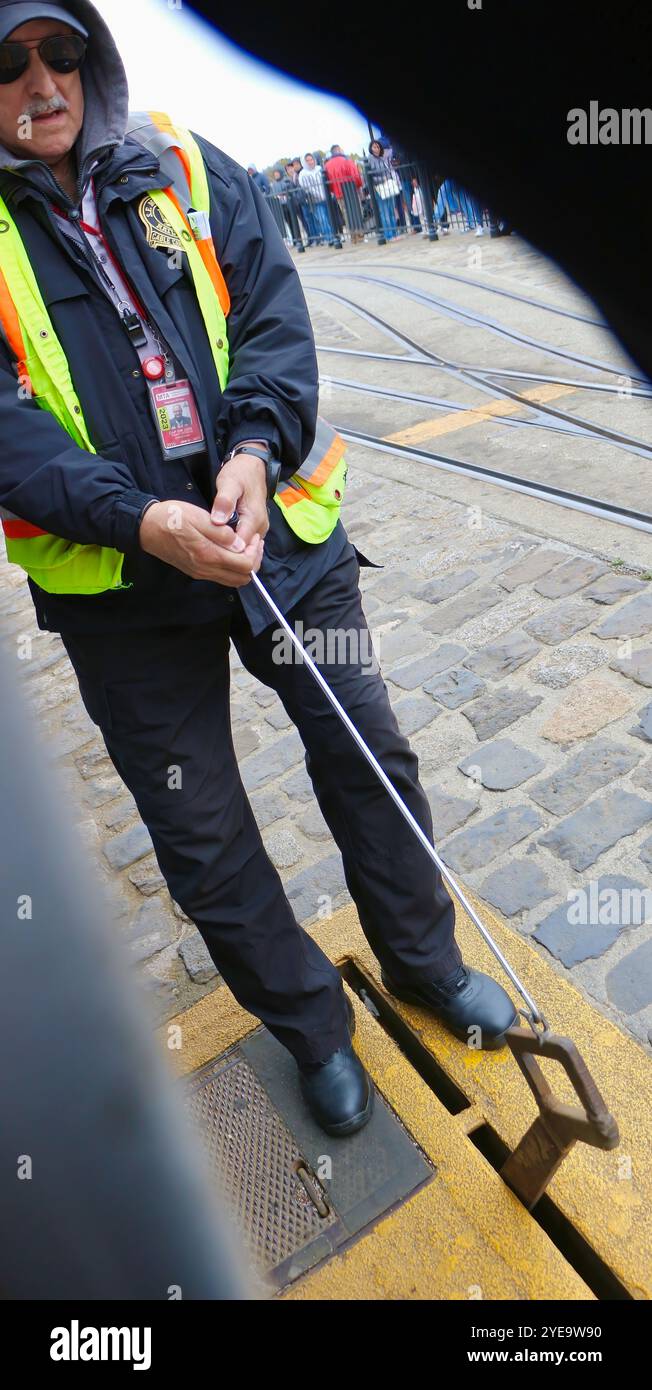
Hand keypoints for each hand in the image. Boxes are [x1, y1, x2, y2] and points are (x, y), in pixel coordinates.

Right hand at [139, 498, 263, 586]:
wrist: (146, 528)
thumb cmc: (171, 517)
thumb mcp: (198, 517)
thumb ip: (221, 533)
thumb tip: (240, 545)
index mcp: (208, 555)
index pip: (245, 565)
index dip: (254, 552)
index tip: (254, 537)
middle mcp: (206, 569)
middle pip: (242, 578)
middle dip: (253, 561)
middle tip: (254, 543)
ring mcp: (200, 573)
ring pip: (232, 580)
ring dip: (243, 566)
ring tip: (245, 547)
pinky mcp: (196, 571)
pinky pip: (221, 577)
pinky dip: (232, 568)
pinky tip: (231, 551)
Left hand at [211, 453, 269, 546]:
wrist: (252, 466)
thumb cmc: (240, 473)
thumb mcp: (229, 482)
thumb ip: (224, 501)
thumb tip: (218, 521)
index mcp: (254, 519)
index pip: (241, 548)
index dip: (224, 549)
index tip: (207, 544)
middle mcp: (260, 528)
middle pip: (243, 552)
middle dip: (225, 552)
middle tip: (205, 546)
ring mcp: (259, 529)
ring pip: (244, 549)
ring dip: (228, 549)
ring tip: (209, 543)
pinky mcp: (254, 528)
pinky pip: (244, 543)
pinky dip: (232, 544)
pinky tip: (218, 539)